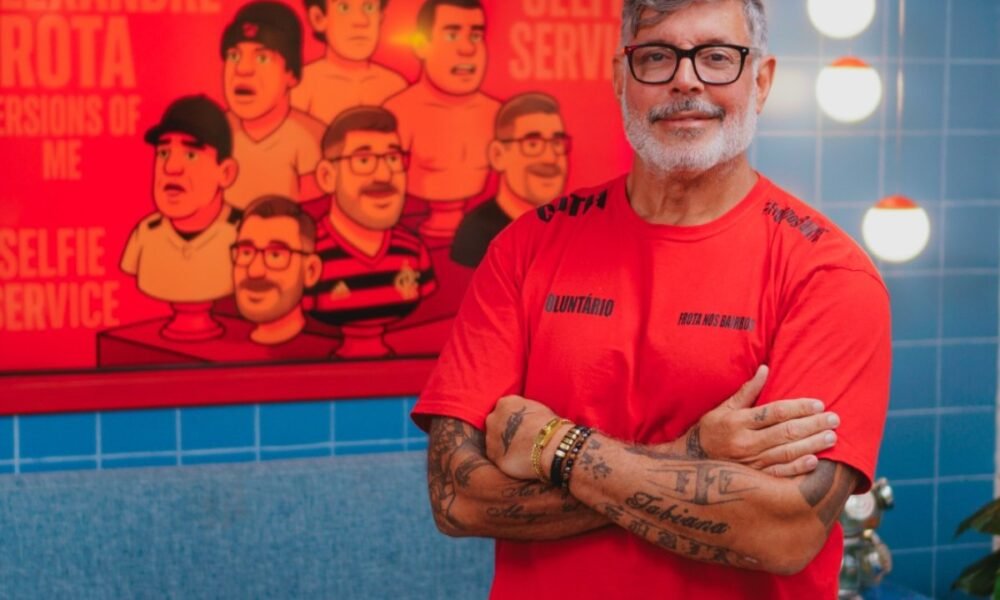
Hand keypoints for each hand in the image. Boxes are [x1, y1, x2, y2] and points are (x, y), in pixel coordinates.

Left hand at [485, 395, 557, 479]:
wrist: (550, 445)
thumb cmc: (550, 426)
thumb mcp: (536, 407)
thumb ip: (523, 411)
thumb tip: (523, 417)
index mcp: (505, 403)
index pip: (503, 409)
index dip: (512, 419)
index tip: (521, 426)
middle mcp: (493, 418)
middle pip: (495, 424)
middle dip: (504, 431)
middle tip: (519, 439)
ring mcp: (491, 438)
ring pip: (494, 441)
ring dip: (503, 446)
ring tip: (520, 452)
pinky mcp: (493, 456)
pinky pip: (496, 457)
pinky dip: (505, 459)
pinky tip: (518, 461)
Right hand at [692, 365, 839, 476]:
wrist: (689, 465)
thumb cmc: (709, 432)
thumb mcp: (722, 409)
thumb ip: (746, 392)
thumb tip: (765, 369)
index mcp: (737, 421)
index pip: (775, 412)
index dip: (799, 407)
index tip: (819, 404)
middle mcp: (744, 442)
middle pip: (785, 432)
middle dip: (813, 425)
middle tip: (834, 419)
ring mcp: (750, 463)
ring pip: (786, 452)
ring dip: (811, 444)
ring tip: (831, 437)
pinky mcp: (753, 480)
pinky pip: (778, 474)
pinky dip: (797, 468)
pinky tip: (814, 461)